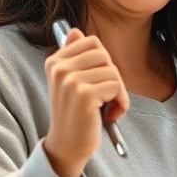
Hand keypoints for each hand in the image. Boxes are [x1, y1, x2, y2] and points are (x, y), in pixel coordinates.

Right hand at [42, 28, 128, 176]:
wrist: (67, 145)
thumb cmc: (76, 113)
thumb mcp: (72, 82)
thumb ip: (75, 56)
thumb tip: (75, 30)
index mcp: (55, 61)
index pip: (92, 42)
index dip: (102, 63)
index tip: (94, 82)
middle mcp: (59, 68)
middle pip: (104, 55)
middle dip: (111, 77)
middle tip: (103, 97)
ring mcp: (70, 80)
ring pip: (113, 71)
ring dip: (118, 92)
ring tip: (105, 108)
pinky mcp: (84, 94)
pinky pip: (117, 86)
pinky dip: (121, 103)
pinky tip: (110, 115)